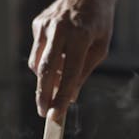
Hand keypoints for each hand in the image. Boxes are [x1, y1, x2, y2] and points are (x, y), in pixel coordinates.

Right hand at [28, 0, 117, 118]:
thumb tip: (69, 97)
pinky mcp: (37, 24)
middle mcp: (60, 30)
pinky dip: (46, 62)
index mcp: (81, 36)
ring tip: (59, 78)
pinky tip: (58, 54)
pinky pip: (37, 52)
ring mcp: (45, 26)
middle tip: (43, 113)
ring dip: (47, 79)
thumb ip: (84, 73)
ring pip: (37, 64)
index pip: (69, 73)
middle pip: (46, 70)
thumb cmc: (98, 23)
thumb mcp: (100, 49)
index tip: (55, 115)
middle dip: (43, 95)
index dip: (61, 97)